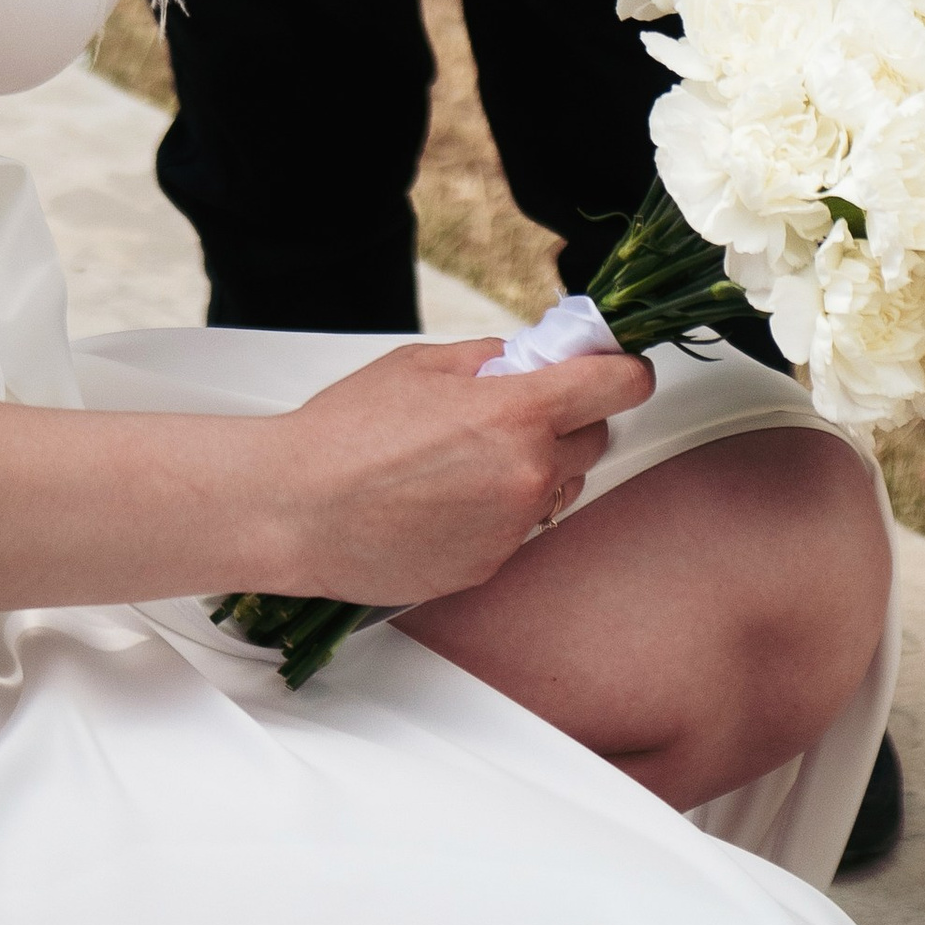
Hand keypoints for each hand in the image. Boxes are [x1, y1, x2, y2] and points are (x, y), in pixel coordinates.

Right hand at [266, 338, 653, 604]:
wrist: (298, 509)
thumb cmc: (346, 433)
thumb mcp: (421, 364)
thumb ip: (488, 359)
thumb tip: (526, 358)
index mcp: (517, 414)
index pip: (616, 387)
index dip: (626, 370)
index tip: (622, 367)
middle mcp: (528, 475)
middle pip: (593, 439)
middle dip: (568, 419)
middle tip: (517, 409)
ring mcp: (511, 528)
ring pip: (557, 487)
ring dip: (535, 467)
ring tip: (468, 458)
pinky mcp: (489, 566)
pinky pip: (518, 528)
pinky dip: (499, 509)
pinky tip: (447, 497)